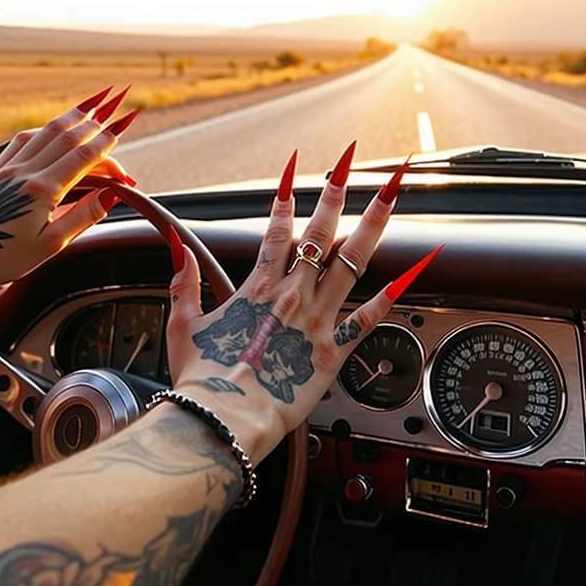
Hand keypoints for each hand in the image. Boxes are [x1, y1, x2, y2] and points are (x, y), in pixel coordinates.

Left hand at [0, 89, 140, 292]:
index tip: (122, 126)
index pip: (83, 157)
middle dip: (88, 122)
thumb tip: (111, 194)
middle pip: (61, 137)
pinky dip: (2, 137)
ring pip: (34, 136)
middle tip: (108, 108)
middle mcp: (22, 173)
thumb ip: (82, 216)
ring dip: (59, 121)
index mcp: (42, 189)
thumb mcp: (49, 246)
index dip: (105, 142)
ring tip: (76, 111)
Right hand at [164, 145, 442, 461]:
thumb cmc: (203, 379)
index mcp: (257, 288)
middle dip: (336, 195)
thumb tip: (176, 246)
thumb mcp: (182, 326)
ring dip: (372, 226)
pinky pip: (368, 319)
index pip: (277, 231)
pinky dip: (391, 296)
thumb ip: (183, 283)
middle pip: (319, 234)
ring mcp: (316, 321)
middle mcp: (291, 295)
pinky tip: (409, 274)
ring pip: (351, 262)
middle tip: (350, 164)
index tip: (297, 170)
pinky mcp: (334, 351)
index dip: (287, 198)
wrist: (225, 421)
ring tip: (391, 198)